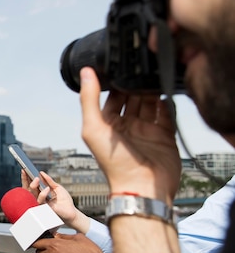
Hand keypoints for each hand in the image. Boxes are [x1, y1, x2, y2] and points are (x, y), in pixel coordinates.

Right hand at [20, 170, 90, 232]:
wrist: (71, 211)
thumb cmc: (64, 200)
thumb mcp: (57, 187)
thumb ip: (49, 181)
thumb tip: (41, 173)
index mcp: (40, 192)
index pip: (31, 184)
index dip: (26, 178)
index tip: (24, 169)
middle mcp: (38, 197)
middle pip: (28, 188)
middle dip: (26, 180)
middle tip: (28, 172)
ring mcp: (40, 202)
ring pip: (32, 194)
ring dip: (33, 185)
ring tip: (37, 179)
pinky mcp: (43, 208)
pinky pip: (40, 200)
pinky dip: (43, 194)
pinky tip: (47, 188)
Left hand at [79, 67, 180, 202]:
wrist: (143, 187)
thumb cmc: (114, 164)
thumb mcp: (94, 129)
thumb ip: (89, 100)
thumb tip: (85, 72)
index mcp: (107, 124)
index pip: (111, 96)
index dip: (115, 82)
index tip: (120, 65)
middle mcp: (126, 126)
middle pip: (132, 97)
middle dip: (136, 84)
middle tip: (141, 68)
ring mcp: (146, 130)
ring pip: (150, 102)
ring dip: (151, 89)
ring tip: (154, 75)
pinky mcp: (164, 135)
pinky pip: (167, 113)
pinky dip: (167, 101)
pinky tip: (166, 90)